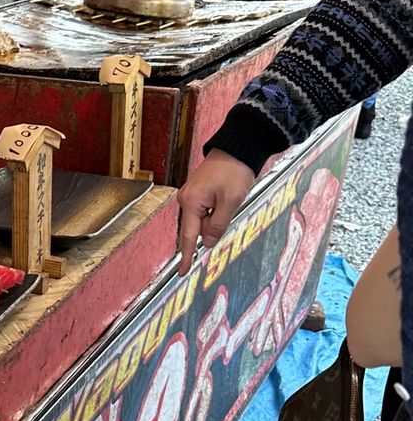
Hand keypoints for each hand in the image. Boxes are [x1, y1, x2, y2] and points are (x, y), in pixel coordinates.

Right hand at [177, 150, 257, 272]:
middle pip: (199, 228)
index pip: (190, 237)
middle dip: (215, 226)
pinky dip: (217, 210)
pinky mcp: (198, 192)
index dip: (187, 256)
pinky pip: (206, 211)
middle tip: (230, 205)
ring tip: (230, 195)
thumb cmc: (234, 171)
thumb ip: (218, 225)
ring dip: (218, 216)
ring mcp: (191, 195)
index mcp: (191, 202)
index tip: (182, 273)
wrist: (237, 147)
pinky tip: (226, 195)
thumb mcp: (231, 201)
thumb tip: (208, 243)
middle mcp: (186, 199)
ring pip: (204, 220)